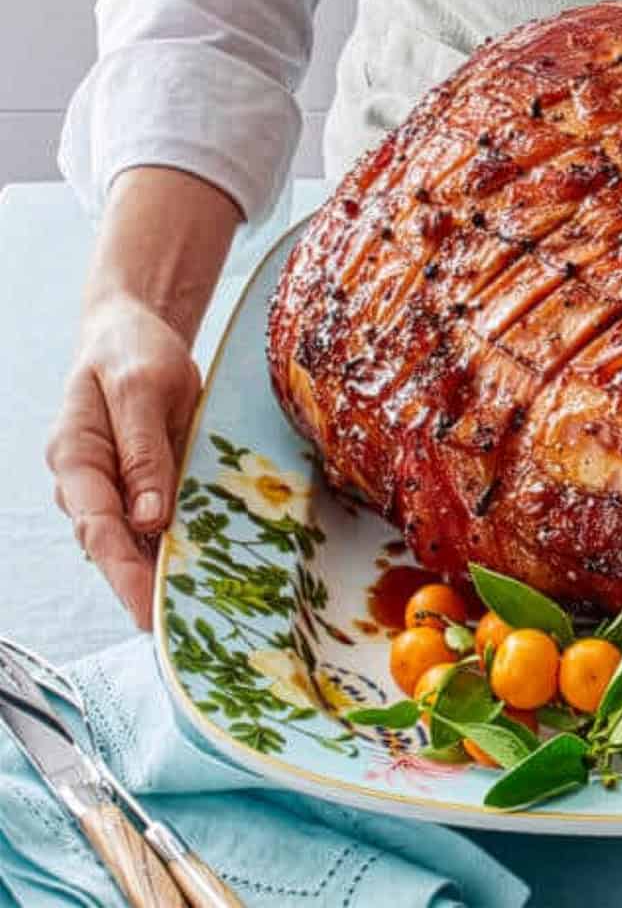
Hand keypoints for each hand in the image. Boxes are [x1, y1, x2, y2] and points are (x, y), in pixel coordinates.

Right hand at [46, 294, 201, 627]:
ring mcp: (114, 485)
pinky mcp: (143, 482)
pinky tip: (206, 568)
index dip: (123, 573)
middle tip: (179, 628)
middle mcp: (88, 481)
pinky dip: (178, 544)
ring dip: (162, 572)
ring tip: (198, 611)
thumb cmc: (132, 353)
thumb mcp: (141, 390)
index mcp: (75, 458)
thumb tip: (149, 517)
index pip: (96, 528)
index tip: (149, 609)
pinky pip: (157, 521)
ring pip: (134, 540)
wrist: (134, 332)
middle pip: (113, 545)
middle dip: (142, 588)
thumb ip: (143, 451)